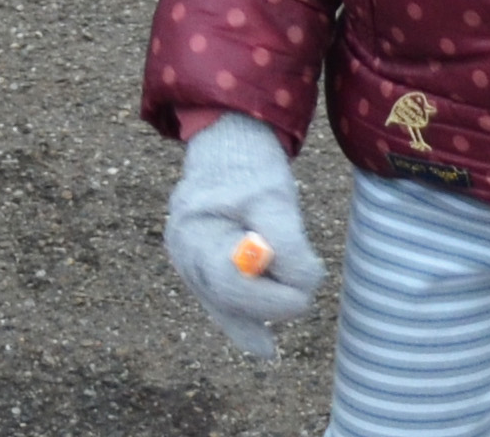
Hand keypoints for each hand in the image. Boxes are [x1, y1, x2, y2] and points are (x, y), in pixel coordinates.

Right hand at [159, 111, 318, 361]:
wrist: (228, 144)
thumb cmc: (250, 168)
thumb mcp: (274, 197)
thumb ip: (287, 242)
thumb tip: (304, 284)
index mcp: (193, 230)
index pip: (228, 282)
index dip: (269, 297)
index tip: (306, 289)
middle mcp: (183, 254)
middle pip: (226, 300)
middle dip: (271, 304)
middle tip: (305, 297)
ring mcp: (189, 264)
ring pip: (227, 306)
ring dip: (263, 303)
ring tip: (290, 284)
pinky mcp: (202, 270)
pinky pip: (224, 303)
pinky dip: (247, 317)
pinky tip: (264, 345)